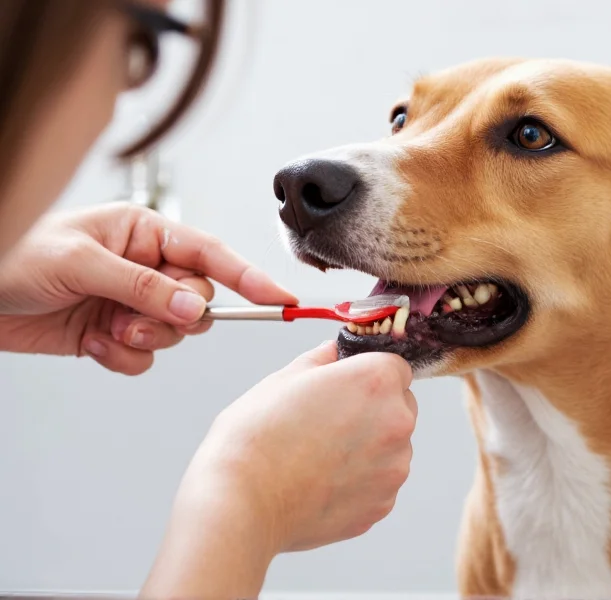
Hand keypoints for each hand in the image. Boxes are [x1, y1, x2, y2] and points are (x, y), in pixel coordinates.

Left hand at [0, 202, 295, 373]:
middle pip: (198, 299)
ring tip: (107, 330)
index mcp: (143, 233)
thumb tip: (195, 307)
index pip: (209, 254)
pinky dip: (122, 357)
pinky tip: (92, 344)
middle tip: (137, 319)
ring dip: (144, 338)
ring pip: (174, 332)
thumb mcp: (82, 263)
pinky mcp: (114, 332)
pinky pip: (144, 355)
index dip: (249, 277)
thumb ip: (143, 287)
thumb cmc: (14, 256)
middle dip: (174, 317)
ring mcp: (131, 302)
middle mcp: (145, 267)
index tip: (281, 298)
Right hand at [142, 342, 416, 597]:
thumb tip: (332, 353)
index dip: (368, 374)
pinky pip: (379, 483)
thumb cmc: (257, 436)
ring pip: (391, 447)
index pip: (395, 367)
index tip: (347, 385)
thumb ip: (320, 360)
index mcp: (376, 381)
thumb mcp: (285, 378)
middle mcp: (397, 422)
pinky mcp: (382, 504)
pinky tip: (323, 480)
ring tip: (320, 454)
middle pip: (400, 406)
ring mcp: (394, 467)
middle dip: (373, 409)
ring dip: (368, 447)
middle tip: (329, 420)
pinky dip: (360, 481)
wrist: (243, 500)